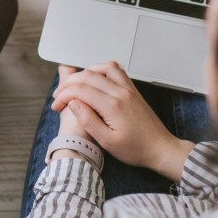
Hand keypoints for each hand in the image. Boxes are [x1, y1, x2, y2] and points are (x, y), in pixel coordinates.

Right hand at [51, 61, 193, 180]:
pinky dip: (100, 70)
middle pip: (87, 76)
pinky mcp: (132, 89)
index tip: (56, 106)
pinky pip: (114, 69)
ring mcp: (128, 88)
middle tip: (59, 97)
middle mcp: (121, 92)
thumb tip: (73, 103)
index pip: (80, 90)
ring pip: (101, 68)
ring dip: (83, 74)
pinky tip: (93, 80)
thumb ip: (88, 121)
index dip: (64, 96)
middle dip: (68, 84)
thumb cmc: (137, 149)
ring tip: (73, 86)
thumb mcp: (108, 142)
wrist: (161, 148)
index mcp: (113, 106)